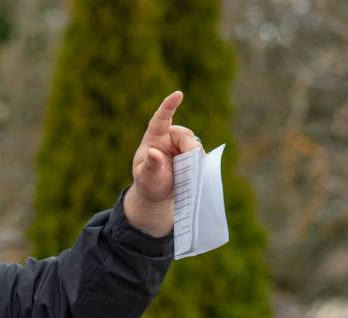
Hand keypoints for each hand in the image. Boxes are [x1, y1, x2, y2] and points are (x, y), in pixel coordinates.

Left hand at [123, 91, 201, 236]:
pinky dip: (201, 164)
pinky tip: (197, 173)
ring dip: (196, 160)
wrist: (158, 192)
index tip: (178, 94)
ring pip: (196, 146)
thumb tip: (154, 152)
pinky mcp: (192, 152)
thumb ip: (150, 166)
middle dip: (190, 150)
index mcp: (154, 137)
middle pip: (186, 136)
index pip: (161, 118)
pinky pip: (201, 155)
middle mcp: (169, 137)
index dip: (169, 105)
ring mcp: (182, 144)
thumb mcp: (146, 177)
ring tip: (188, 175)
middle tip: (192, 166)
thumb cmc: (148, 183)